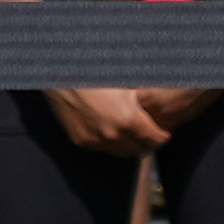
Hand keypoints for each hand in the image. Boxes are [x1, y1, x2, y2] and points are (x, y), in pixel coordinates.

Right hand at [46, 82, 170, 157]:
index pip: (154, 140)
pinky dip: (110, 142)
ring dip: (128, 145)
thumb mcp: (124, 80)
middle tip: (150, 132)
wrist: (58, 73)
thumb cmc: (93, 71)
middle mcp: (112, 135)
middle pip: (139, 150)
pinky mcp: (80, 140)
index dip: (162, 136)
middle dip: (147, 143)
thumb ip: (143, 95)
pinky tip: (110, 128)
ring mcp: (94, 140)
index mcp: (127, 119)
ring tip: (131, 131)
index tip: (165, 132)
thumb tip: (162, 95)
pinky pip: (101, 148)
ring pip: (120, 153)